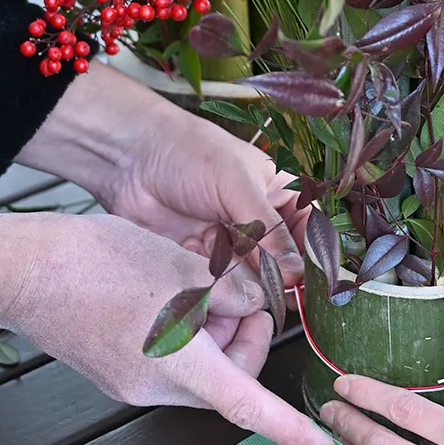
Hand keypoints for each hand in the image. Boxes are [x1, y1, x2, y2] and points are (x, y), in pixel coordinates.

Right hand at [0, 211, 334, 444]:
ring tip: (200, 278)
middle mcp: (155, 385)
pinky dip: (186, 328)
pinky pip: (168, 357)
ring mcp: (131, 379)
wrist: (27, 270)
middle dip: (246, 336)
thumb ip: (229, 290)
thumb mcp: (182, 265)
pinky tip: (173, 286)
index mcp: (178, 364)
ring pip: (199, 364)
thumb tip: (251, 303)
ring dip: (215, 327)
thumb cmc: (98, 263)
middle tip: (242, 292)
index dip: (290, 430)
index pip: (247, 406)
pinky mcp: (114, 367)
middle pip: (227, 376)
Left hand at [18, 63, 305, 284]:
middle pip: (282, 266)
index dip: (313, 260)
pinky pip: (219, 289)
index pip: (309, 234)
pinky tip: (208, 277)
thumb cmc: (190, 154)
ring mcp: (229, 247)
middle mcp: (257, 226)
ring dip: (244, 286)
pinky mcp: (200, 266)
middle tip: (270, 290)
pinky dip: (216, 290)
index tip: (313, 286)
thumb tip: (297, 274)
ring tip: (232, 279)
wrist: (130, 161)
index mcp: (278, 196)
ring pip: (250, 282)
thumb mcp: (236, 186)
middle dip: (277, 280)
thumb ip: (267, 231)